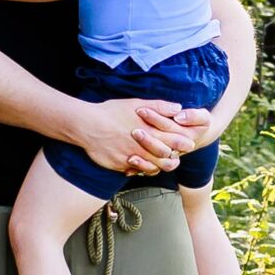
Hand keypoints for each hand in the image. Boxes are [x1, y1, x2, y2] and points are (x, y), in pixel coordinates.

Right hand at [75, 98, 201, 174]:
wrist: (86, 125)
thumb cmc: (111, 111)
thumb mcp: (136, 103)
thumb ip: (159, 106)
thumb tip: (178, 107)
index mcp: (149, 131)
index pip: (174, 140)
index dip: (183, 143)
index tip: (188, 143)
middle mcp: (142, 147)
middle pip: (167, 159)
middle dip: (174, 158)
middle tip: (177, 156)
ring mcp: (131, 158)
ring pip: (153, 168)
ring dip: (158, 166)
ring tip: (160, 161)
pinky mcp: (120, 166)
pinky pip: (136, 171)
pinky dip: (141, 168)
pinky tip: (140, 163)